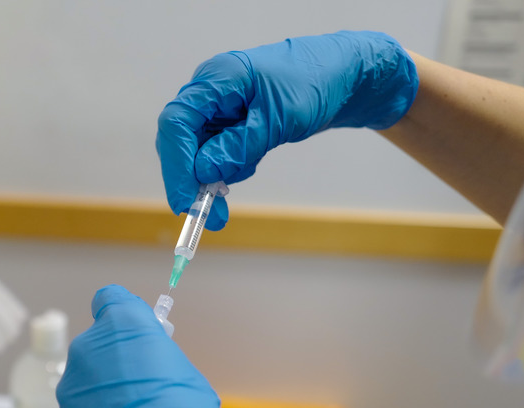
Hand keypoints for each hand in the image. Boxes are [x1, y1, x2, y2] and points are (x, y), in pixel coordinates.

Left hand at [57, 285, 249, 407]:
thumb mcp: (181, 372)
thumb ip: (155, 358)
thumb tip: (146, 364)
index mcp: (123, 324)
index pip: (110, 299)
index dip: (122, 315)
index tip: (134, 333)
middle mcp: (89, 347)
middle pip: (98, 345)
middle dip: (114, 361)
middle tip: (141, 386)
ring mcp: (72, 385)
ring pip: (87, 381)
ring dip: (103, 394)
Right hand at [156, 30, 418, 229]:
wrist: (347, 75)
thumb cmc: (316, 82)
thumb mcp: (278, 119)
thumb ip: (239, 147)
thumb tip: (203, 173)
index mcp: (217, 79)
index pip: (178, 123)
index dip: (176, 165)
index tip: (184, 203)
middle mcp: (212, 92)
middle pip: (183, 140)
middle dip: (194, 180)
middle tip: (209, 217)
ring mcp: (222, 107)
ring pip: (201, 151)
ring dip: (214, 177)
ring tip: (236, 191)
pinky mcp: (234, 121)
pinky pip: (219, 151)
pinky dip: (229, 168)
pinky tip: (247, 169)